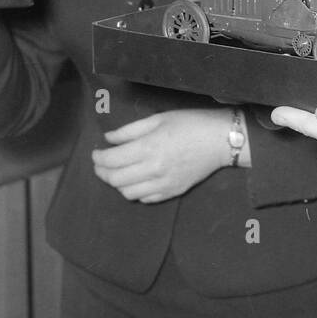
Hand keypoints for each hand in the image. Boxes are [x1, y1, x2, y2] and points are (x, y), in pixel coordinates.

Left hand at [91, 108, 233, 202]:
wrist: (221, 140)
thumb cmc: (190, 123)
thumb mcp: (158, 118)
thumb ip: (130, 130)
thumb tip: (108, 139)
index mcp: (148, 147)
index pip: (112, 160)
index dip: (98, 158)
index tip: (96, 153)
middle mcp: (153, 169)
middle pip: (115, 180)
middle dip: (102, 172)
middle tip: (101, 164)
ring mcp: (164, 184)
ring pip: (128, 193)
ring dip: (117, 183)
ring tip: (118, 172)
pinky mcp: (173, 192)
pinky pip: (146, 199)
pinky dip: (135, 191)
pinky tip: (137, 180)